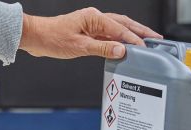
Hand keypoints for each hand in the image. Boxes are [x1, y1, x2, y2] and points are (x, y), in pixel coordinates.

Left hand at [19, 7, 162, 59]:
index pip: (120, 30)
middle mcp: (94, 18)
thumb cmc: (52, 39)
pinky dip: (119, 39)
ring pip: (117, 27)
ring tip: (145, 41)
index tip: (146, 48)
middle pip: (123, 23)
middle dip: (140, 31)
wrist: (35, 37)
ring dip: (131, 34)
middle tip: (156, 39)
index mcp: (94, 18)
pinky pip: (108, 34)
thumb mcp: (79, 47)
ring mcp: (91, 24)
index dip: (134, 40)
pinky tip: (124, 45)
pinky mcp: (86, 31)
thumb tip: (121, 50)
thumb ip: (102, 49)